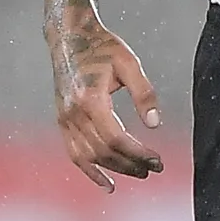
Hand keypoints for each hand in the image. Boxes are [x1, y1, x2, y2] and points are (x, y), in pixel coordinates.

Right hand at [51, 15, 163, 190]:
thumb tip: (154, 125)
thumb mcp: (129, 63)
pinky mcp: (62, 121)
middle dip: (131, 164)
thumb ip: (144, 93)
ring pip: (89, 156)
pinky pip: (74, 154)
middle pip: (104, 151)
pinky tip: (108, 183)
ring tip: (140, 173)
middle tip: (155, 168)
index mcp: (90, 99)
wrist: (69, 36)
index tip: (157, 160)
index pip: (116, 138)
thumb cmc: (102, 46)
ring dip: (116, 169)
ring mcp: (64, 119)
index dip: (138, 153)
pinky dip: (90, 171)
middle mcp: (73, 113)